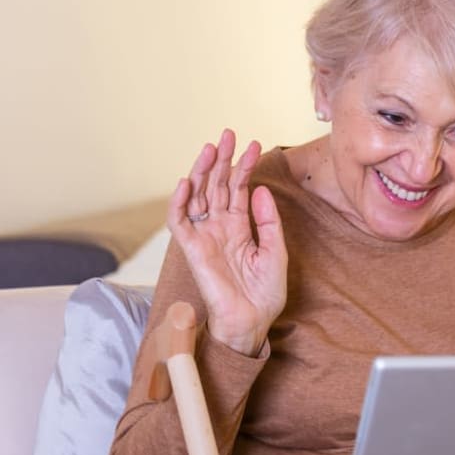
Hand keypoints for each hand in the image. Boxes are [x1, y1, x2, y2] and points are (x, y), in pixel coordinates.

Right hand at [168, 129, 287, 355]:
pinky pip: (179, 222)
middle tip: (228, 134)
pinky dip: (179, 201)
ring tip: (211, 148)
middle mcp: (220, 226)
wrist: (252, 320)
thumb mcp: (275, 251)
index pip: (238, 188)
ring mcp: (205, 236)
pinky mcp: (192, 249)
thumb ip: (267, 221)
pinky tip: (187, 181)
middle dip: (221, 159)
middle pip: (216, 185)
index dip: (244, 166)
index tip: (253, 144)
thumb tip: (258, 189)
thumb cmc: (265, 291)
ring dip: (202, 171)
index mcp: (240, 226)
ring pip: (197, 196)